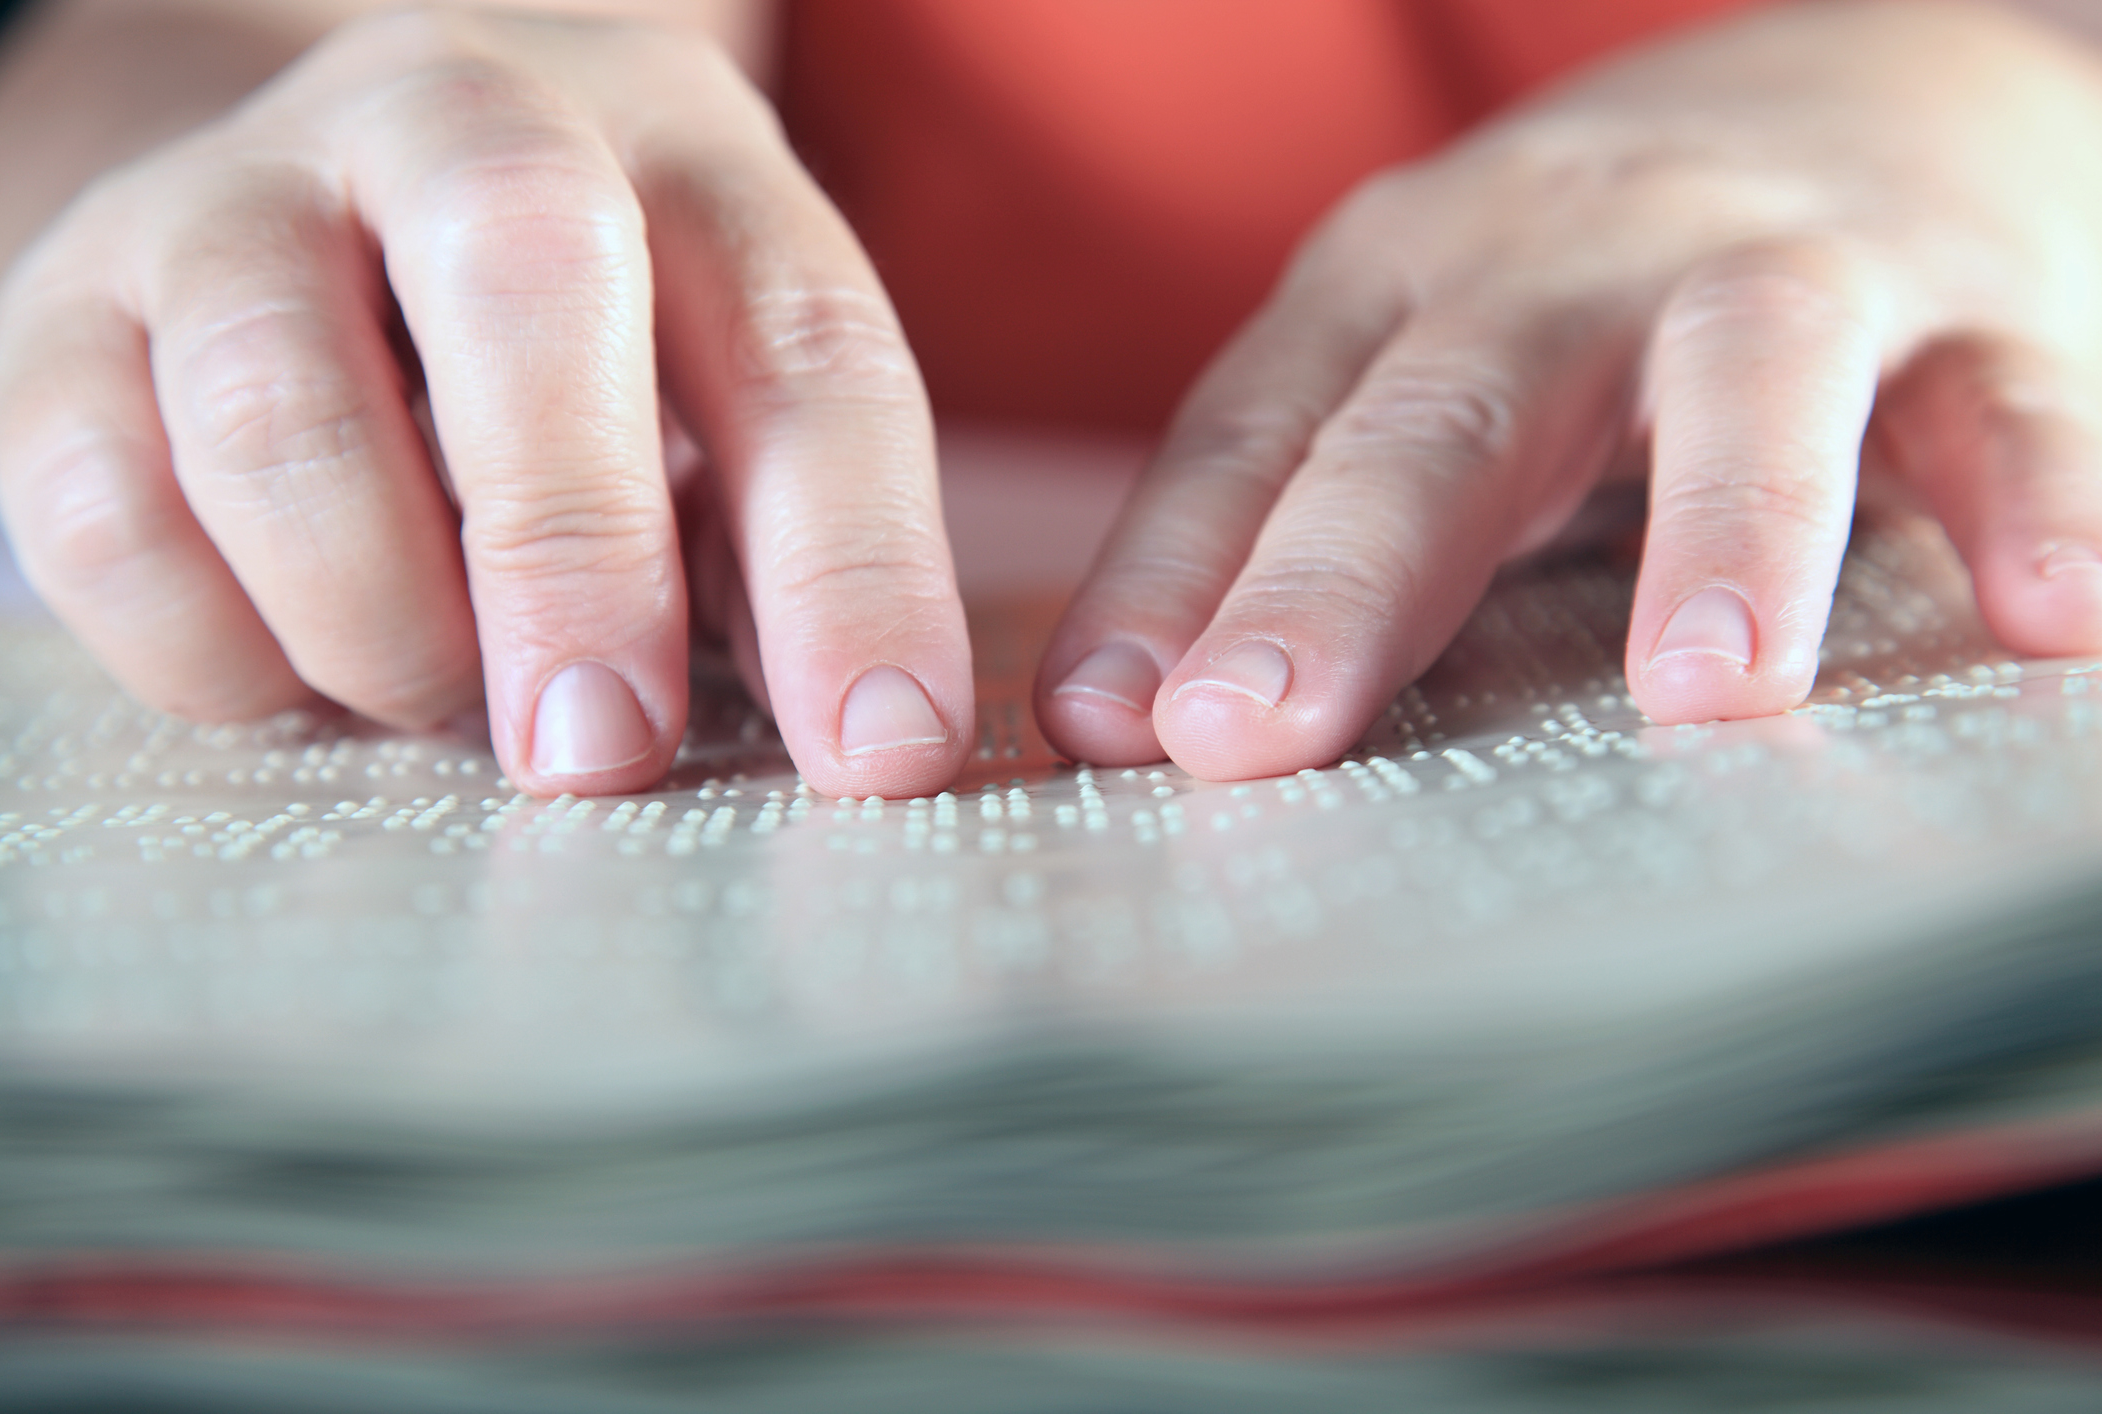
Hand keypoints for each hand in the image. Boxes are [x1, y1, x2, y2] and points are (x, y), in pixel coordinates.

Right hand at [0, 7, 971, 798]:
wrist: (298, 191)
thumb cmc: (568, 348)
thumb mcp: (705, 393)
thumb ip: (766, 540)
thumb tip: (849, 738)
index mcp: (675, 154)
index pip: (801, 339)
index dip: (854, 559)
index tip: (882, 750)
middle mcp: (453, 125)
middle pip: (523, 271)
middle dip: (574, 543)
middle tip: (599, 749)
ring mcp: (232, 204)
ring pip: (278, 402)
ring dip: (377, 612)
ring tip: (436, 697)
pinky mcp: (60, 314)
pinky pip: (99, 505)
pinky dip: (210, 642)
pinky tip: (292, 666)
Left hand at [1035, 0, 2101, 777]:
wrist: (1862, 90)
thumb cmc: (1586, 296)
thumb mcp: (1419, 370)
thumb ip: (1288, 517)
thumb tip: (1110, 721)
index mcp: (1402, 282)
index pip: (1260, 426)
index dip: (1174, 572)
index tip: (1101, 729)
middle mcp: (1569, 255)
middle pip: (1451, 406)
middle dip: (1348, 572)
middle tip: (1253, 732)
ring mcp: (1779, 261)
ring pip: (1748, 369)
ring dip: (1727, 523)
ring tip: (1702, 696)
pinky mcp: (1979, 299)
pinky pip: (2016, 397)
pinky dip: (2043, 495)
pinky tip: (2057, 617)